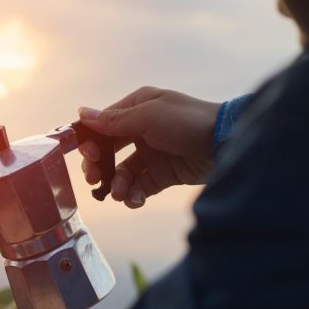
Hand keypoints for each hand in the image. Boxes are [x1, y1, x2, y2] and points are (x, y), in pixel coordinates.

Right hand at [77, 87, 220, 207]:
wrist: (226, 143)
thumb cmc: (188, 122)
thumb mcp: (148, 117)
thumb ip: (114, 120)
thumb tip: (81, 114)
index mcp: (137, 109)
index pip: (103, 126)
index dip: (91, 142)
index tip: (90, 157)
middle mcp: (141, 130)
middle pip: (108, 151)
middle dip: (99, 167)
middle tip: (94, 180)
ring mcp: (152, 153)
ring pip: (122, 172)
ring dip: (117, 185)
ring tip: (121, 194)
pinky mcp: (162, 175)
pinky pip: (139, 186)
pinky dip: (133, 195)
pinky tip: (135, 200)